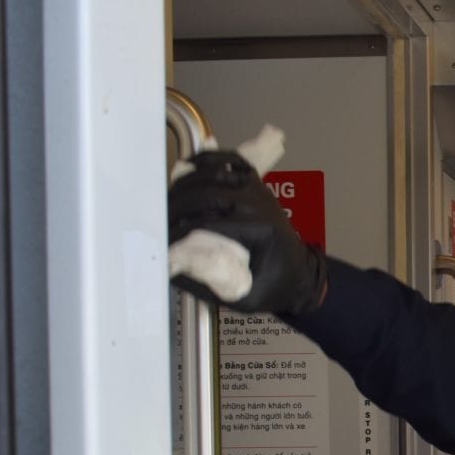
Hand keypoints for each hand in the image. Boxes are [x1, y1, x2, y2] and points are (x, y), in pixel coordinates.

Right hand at [168, 148, 325, 314]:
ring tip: (166, 205)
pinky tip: (187, 170)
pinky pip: (227, 159)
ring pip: (210, 173)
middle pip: (204, 194)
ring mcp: (256, 188)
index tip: (161, 244)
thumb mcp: (244, 296)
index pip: (206, 224)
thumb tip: (171, 261)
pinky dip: (205, 161)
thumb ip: (209, 280)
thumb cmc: (272, 286)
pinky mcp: (252, 182)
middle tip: (157, 224)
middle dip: (175, 208)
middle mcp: (258, 202)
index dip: (177, 233)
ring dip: (183, 186)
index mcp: (259, 230)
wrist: (297, 273)